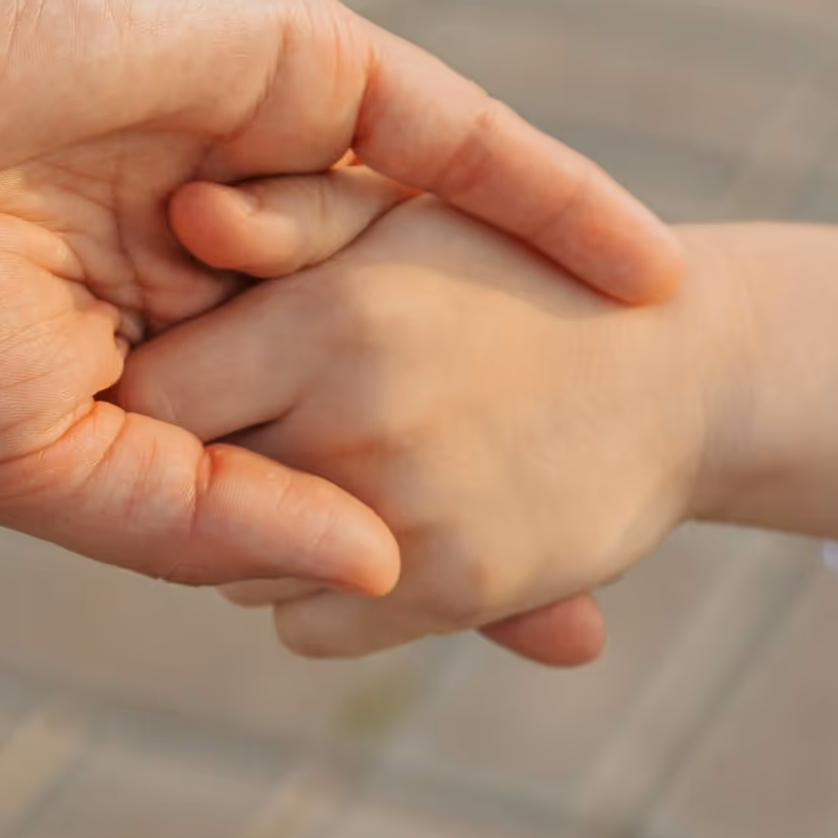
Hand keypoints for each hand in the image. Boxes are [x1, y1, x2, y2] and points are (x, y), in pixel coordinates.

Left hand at [125, 170, 837, 660]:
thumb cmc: (507, 276)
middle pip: (194, 483)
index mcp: (332, 316)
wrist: (680, 370)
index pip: (157, 392)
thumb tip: (181, 210)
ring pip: (239, 566)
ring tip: (326, 466)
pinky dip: (318, 597)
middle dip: (205, 458)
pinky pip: (306, 627)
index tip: (186, 376)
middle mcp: (360, 422)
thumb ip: (287, 210)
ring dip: (259, 531)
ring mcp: (408, 517)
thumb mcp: (401, 214)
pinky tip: (364, 529)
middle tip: (250, 424)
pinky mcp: (455, 593)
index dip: (159, 388)